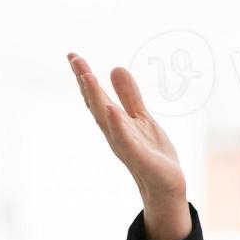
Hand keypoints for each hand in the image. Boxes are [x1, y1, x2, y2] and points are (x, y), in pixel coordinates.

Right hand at [68, 51, 186, 209]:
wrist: (166, 184)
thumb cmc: (151, 152)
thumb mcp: (141, 117)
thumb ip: (129, 95)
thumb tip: (115, 68)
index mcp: (114, 121)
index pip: (96, 96)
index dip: (84, 76)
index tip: (73, 55)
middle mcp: (114, 131)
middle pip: (95, 103)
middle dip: (85, 81)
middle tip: (74, 58)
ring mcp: (124, 144)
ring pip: (106, 118)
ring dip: (96, 98)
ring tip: (88, 76)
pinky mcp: (138, 156)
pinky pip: (125, 139)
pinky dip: (117, 124)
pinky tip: (112, 110)